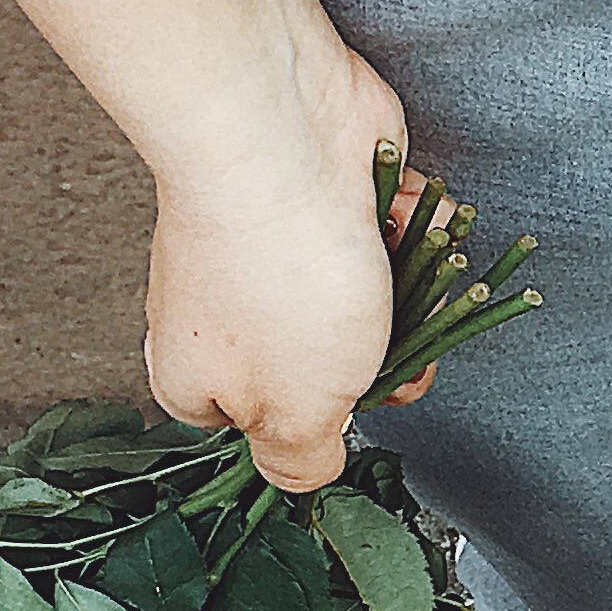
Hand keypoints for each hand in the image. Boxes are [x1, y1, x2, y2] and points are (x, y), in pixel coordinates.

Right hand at [141, 27, 417, 491]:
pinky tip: (403, 210)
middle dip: (383, 350)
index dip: (324, 419)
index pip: (265, 424)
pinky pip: (388, 225)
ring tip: (396, 259)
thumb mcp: (298, 410)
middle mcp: (229, 311)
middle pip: (332, 359)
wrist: (284, 132)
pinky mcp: (324, 190)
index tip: (356, 400)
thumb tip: (307, 478)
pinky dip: (411, 219)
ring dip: (406, 279)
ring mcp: (278, 246)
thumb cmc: (282, 277)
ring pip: (371, 292)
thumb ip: (301, 459)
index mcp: (201, 375)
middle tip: (388, 334)